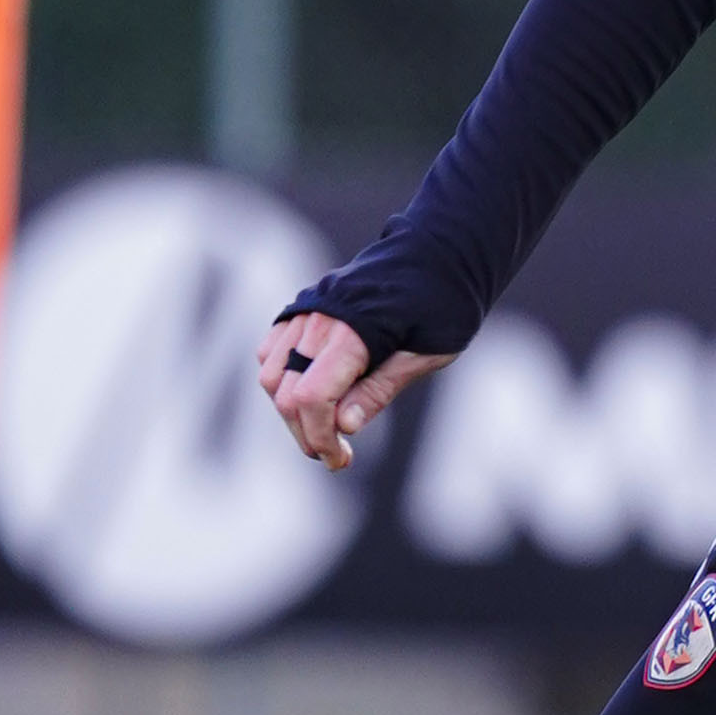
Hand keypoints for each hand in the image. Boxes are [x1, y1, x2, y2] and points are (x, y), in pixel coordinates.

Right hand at [255, 313, 448, 471]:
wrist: (439, 253)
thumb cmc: (443, 305)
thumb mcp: (424, 356)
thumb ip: (379, 390)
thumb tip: (342, 428)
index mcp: (352, 333)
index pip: (311, 399)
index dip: (319, 438)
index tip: (339, 461)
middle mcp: (319, 319)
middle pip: (286, 393)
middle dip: (306, 433)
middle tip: (336, 455)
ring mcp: (306, 310)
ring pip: (272, 373)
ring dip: (291, 409)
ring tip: (325, 428)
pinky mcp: (302, 307)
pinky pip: (273, 350)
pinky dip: (283, 378)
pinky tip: (316, 393)